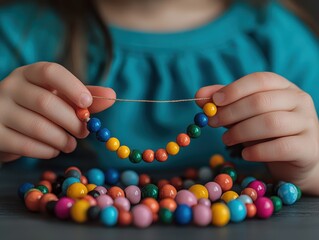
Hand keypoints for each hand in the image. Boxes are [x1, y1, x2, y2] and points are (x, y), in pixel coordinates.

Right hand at [0, 62, 115, 161]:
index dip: (72, 87)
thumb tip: (112, 96)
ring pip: (37, 126)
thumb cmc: (38, 109)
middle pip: (46, 102)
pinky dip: (47, 150)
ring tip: (70, 144)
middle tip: (84, 132)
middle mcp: (10, 87)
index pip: (50, 72)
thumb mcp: (60, 98)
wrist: (4, 127)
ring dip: (62, 139)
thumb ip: (84, 97)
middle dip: (72, 121)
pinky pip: (26, 145)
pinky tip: (54, 150)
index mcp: (29, 74)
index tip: (88, 102)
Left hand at [196, 72, 318, 194]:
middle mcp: (299, 100)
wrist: (298, 159)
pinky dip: (258, 151)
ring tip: (226, 140)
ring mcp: (307, 123)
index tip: (214, 101)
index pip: (259, 80)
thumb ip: (226, 104)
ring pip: (270, 123)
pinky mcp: (307, 147)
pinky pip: (281, 147)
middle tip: (213, 123)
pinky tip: (245, 154)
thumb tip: (200, 95)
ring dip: (241, 132)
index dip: (234, 89)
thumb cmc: (268, 133)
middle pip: (261, 101)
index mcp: (284, 87)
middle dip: (231, 112)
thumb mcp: (246, 115)